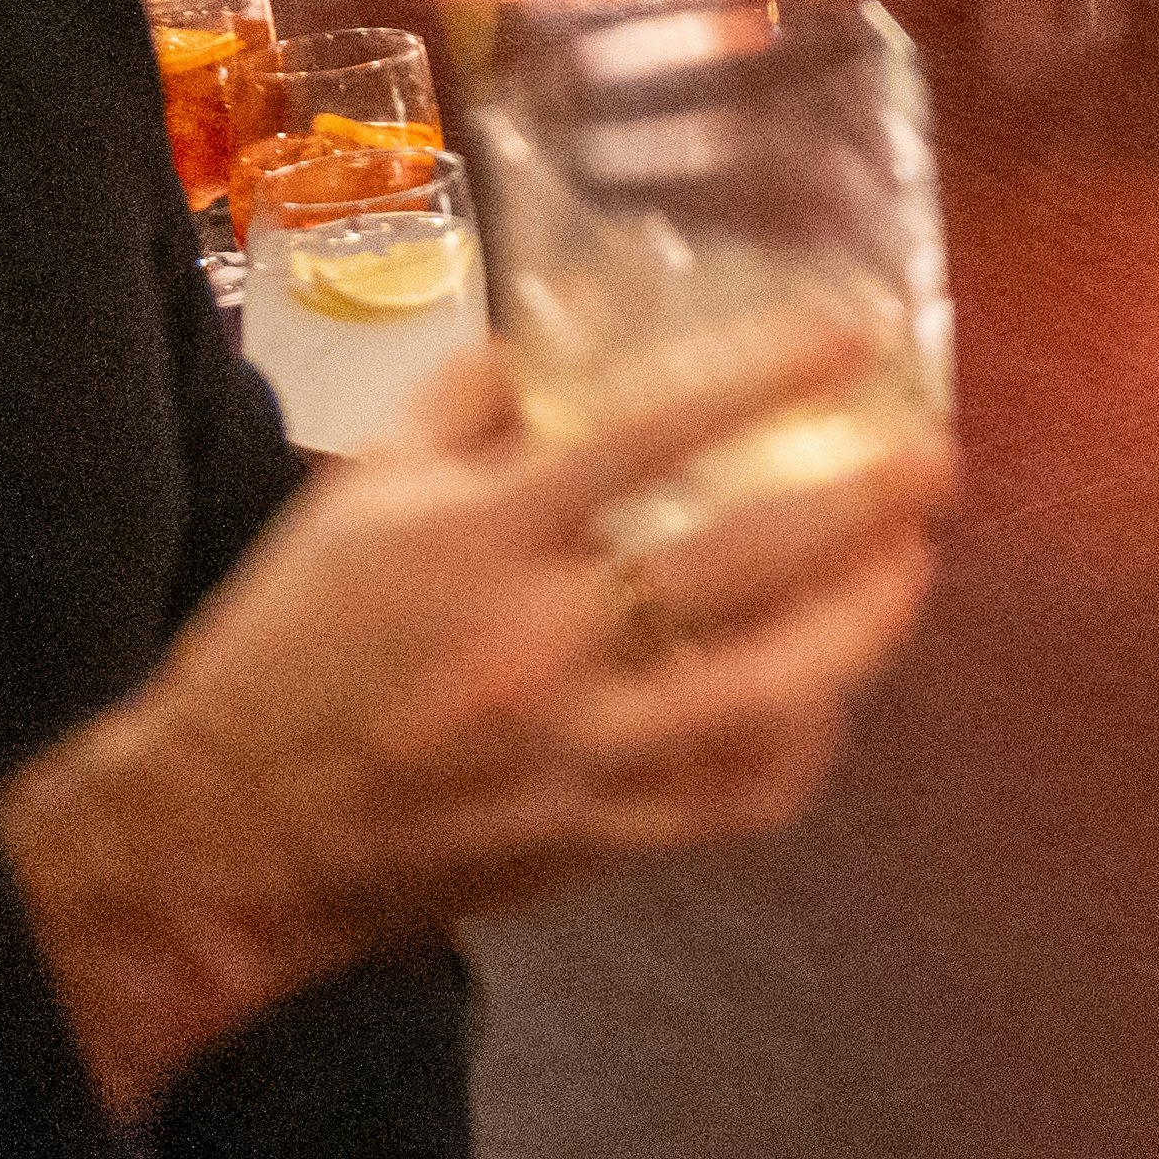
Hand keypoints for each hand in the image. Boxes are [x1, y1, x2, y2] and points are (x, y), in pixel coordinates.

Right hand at [0, 323, 946, 1118]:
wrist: (224, 834)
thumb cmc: (287, 649)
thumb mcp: (356, 496)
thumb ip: (464, 399)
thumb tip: (561, 318)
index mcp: (480, 543)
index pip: (651, 436)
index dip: (766, 378)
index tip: (856, 338)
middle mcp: (542, 644)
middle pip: (741, 563)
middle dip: (859, 507)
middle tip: (934, 461)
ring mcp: (577, 754)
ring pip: (767, 690)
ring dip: (861, 627)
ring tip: (909, 572)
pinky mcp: (592, 841)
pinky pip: (733, 796)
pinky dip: (800, 745)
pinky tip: (831, 697)